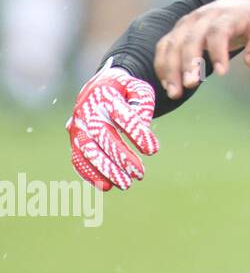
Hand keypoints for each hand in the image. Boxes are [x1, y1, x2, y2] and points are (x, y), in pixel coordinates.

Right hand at [66, 64, 159, 190]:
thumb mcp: (140, 90)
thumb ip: (144, 104)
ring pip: (88, 150)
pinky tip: (106, 185)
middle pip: (103, 136)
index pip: (123, 116)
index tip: (153, 151)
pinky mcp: (74, 138)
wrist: (99, 87)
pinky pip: (78, 157)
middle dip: (121, 157)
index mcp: (106, 93)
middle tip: (140, 174)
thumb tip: (143, 125)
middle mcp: (88, 110)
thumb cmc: (126, 91)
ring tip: (125, 184)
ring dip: (106, 169)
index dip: (137, 134)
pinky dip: (90, 173)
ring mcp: (78, 125)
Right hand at [154, 0, 249, 98]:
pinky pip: (164, 47)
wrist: (241, 3)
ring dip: (170, 68)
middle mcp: (203, 16)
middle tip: (190, 85)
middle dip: (188, 63)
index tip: (223, 73)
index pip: (218, 31)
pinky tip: (167, 84)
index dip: (218, 51)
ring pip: (172, 43)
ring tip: (174, 92)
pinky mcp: (178, 30)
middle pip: (191, 38)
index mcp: (228, 15)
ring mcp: (187, 22)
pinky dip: (162, 65)